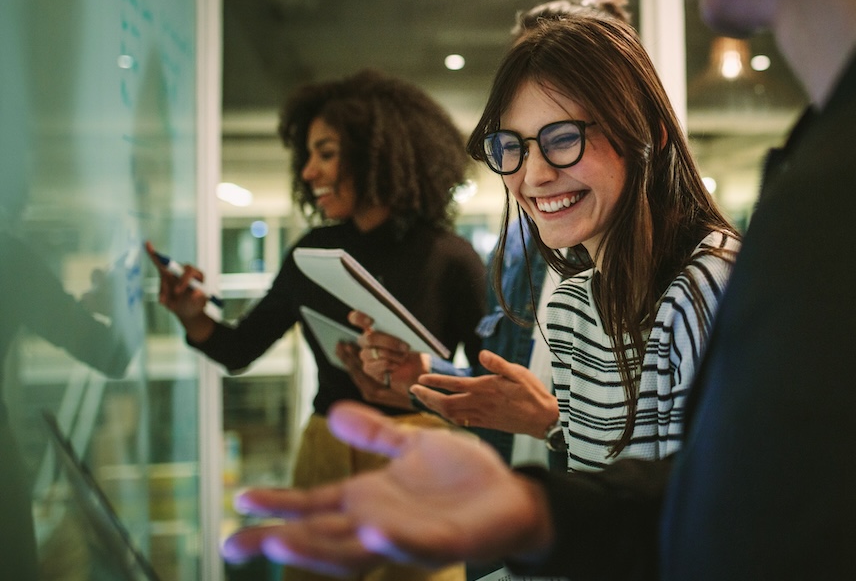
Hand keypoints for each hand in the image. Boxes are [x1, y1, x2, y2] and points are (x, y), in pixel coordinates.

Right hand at [144, 241, 214, 341]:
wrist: (187, 311)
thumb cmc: (195, 306)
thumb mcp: (198, 305)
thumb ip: (197, 298)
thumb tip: (196, 292)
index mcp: (198, 276)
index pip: (190, 272)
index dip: (183, 280)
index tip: (178, 291)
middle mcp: (186, 271)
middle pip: (176, 269)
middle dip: (171, 281)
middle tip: (175, 294)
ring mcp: (175, 272)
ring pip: (164, 274)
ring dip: (163, 289)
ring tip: (165, 302)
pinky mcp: (166, 275)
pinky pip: (158, 263)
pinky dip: (153, 255)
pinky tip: (148, 244)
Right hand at [221, 401, 553, 572]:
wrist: (511, 494)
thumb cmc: (461, 476)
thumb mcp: (411, 446)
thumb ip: (374, 434)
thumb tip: (333, 412)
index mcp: (368, 501)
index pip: (313, 507)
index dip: (277, 506)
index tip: (238, 500)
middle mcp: (380, 523)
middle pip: (320, 537)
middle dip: (280, 540)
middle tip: (235, 544)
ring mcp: (409, 535)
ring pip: (355, 552)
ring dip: (319, 549)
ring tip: (281, 543)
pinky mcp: (446, 542)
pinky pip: (415, 545)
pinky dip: (392, 542)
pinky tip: (369, 532)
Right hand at [348, 311, 429, 404]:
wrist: (416, 366)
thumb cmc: (413, 347)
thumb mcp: (411, 335)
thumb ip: (402, 327)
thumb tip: (400, 324)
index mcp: (372, 326)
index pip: (356, 318)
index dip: (359, 318)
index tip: (371, 321)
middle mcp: (366, 340)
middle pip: (369, 338)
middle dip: (389, 342)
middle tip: (405, 346)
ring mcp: (366, 355)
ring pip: (375, 352)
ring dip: (394, 355)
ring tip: (404, 357)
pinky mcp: (369, 369)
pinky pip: (378, 364)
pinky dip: (391, 365)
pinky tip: (397, 365)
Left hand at [413, 350, 558, 437]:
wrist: (543, 419)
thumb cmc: (532, 393)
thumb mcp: (519, 372)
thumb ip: (498, 364)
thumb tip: (481, 354)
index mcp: (485, 388)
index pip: (453, 384)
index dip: (435, 382)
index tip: (421, 379)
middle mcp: (480, 403)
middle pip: (445, 403)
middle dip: (427, 397)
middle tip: (413, 390)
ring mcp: (481, 416)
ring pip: (450, 415)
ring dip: (434, 408)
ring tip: (424, 400)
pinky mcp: (486, 424)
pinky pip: (461, 422)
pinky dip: (448, 417)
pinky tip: (444, 414)